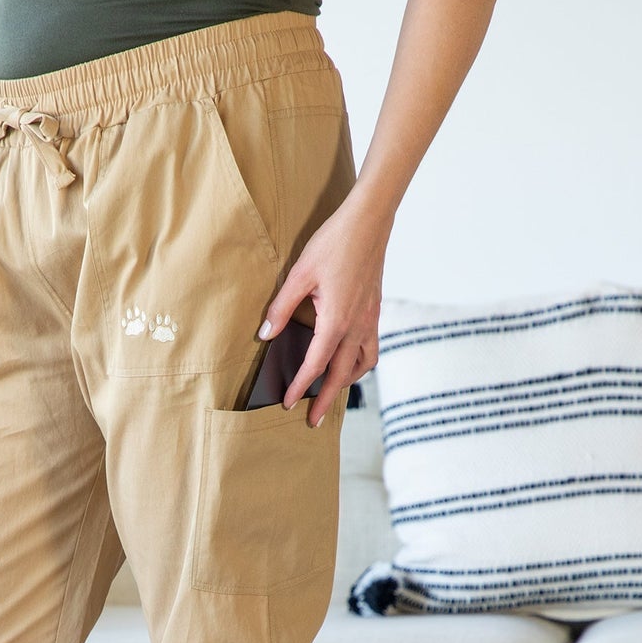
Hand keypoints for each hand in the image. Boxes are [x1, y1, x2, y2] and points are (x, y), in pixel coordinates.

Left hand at [257, 194, 389, 427]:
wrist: (370, 220)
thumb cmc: (334, 243)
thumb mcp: (299, 274)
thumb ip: (281, 308)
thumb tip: (265, 335)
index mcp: (337, 321)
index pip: (315, 365)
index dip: (300, 386)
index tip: (288, 403)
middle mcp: (357, 326)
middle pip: (341, 375)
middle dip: (326, 400)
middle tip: (315, 422)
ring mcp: (370, 319)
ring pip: (363, 363)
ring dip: (347, 381)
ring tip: (333, 391)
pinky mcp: (375, 310)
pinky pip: (371, 346)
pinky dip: (361, 361)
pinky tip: (349, 358)